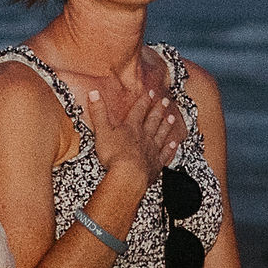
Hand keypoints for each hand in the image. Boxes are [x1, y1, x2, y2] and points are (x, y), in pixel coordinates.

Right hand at [88, 57, 188, 187]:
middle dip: (158, 109)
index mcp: (131, 128)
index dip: (144, 100)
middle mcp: (144, 136)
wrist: (129, 175)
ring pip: (161, 134)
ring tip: (171, 118)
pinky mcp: (155, 164)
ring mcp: (152, 150)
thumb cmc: (114, 155)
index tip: (150, 92)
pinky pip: (165, 154)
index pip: (138, 110)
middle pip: (153, 120)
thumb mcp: (102, 131)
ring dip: (166, 125)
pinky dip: (170, 148)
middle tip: (165, 101)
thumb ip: (99, 113)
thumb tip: (94, 93)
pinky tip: (174, 144)